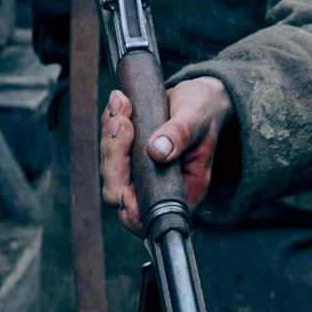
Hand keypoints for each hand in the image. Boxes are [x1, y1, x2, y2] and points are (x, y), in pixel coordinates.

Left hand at [98, 78, 231, 235]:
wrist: (198, 97)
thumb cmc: (203, 110)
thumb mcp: (197, 118)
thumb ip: (180, 135)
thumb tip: (157, 152)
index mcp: (184, 187)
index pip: (149, 215)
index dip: (131, 208)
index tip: (126, 188)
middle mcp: (159, 185)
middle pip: (119, 190)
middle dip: (115, 155)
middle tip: (122, 120)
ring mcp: (141, 171)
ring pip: (110, 167)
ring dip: (110, 134)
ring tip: (123, 104)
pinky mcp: (129, 156)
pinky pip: (108, 147)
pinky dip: (109, 124)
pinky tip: (120, 102)